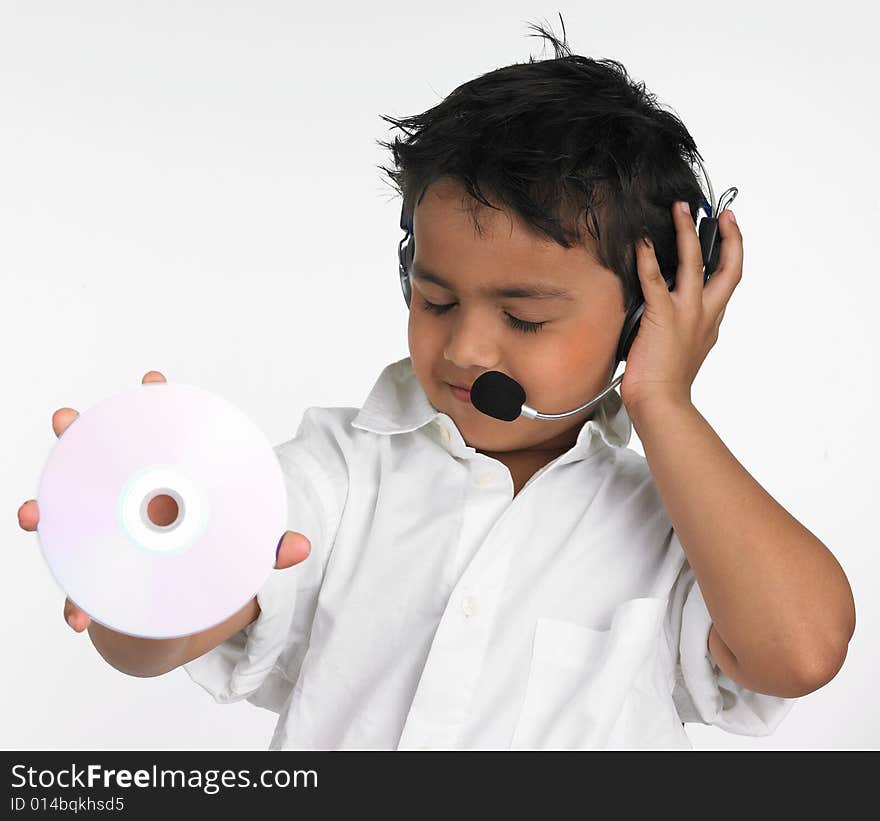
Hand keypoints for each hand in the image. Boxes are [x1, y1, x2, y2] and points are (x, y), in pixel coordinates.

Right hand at [17, 370, 311, 633]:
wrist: (179, 613)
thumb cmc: (206, 560)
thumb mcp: (239, 551)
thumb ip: (267, 547)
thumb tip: (302, 546)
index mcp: (167, 485)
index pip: (158, 433)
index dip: (154, 402)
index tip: (154, 380)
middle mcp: (127, 502)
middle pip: (95, 459)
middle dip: (76, 433)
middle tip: (66, 419)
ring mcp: (104, 536)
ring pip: (64, 516)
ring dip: (45, 510)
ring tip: (33, 514)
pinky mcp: (93, 580)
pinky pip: (76, 590)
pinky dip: (76, 605)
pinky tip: (81, 617)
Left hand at [619, 201, 742, 418]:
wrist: (661, 403)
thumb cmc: (665, 385)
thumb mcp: (683, 349)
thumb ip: (681, 327)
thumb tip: (665, 312)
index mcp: (711, 323)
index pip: (728, 282)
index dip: (733, 254)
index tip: (731, 231)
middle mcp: (705, 315)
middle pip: (728, 267)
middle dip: (728, 236)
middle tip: (722, 212)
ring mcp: (686, 314)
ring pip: (692, 263)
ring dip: (686, 232)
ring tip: (679, 209)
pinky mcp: (662, 317)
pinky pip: (654, 280)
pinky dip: (647, 259)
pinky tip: (640, 242)